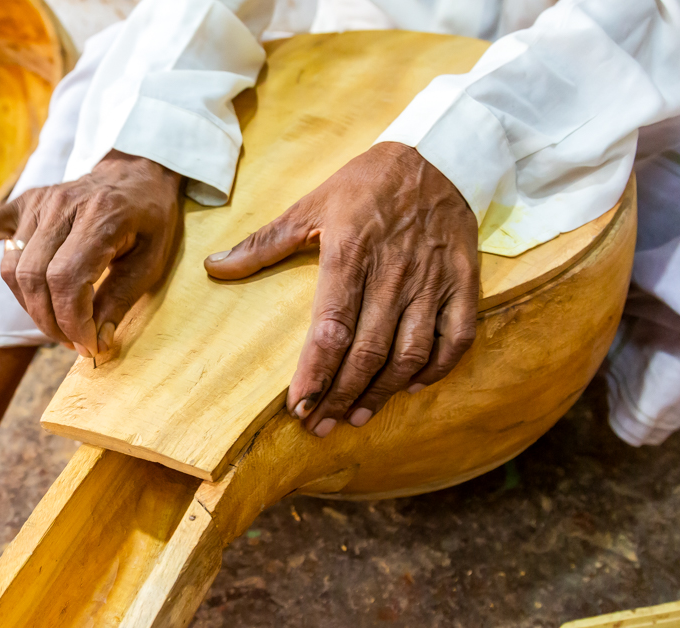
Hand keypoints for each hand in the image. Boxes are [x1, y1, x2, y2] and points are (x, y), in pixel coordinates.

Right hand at [0, 150, 181, 357]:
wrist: (137, 174)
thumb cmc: (149, 220)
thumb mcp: (150, 261)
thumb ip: (120, 301)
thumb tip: (96, 344)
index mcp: (100, 216)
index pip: (66, 280)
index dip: (72, 322)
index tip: (89, 346)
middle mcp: (63, 206)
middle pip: (35, 277)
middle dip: (52, 322)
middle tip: (74, 341)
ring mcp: (38, 202)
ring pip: (13, 268)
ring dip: (30, 307)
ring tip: (56, 324)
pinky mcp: (23, 203)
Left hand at [204, 142, 478, 436]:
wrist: (438, 154)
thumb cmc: (365, 185)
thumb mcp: (311, 206)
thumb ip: (264, 243)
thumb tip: (214, 267)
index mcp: (350, 253)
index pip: (331, 328)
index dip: (315, 373)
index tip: (297, 405)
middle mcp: (393, 273)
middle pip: (368, 351)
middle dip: (341, 395)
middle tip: (320, 425)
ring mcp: (433, 280)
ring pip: (411, 352)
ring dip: (384, 391)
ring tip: (358, 416)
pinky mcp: (464, 281)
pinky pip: (457, 337)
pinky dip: (437, 368)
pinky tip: (413, 386)